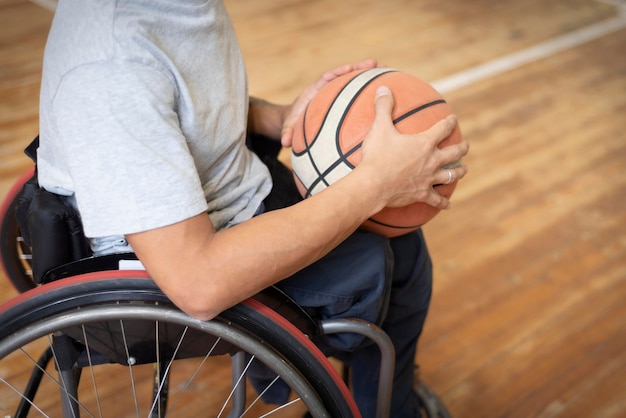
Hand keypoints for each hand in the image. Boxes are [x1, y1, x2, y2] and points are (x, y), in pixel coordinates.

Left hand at [280, 59, 377, 146]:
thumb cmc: (293, 122)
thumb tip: (285, 141)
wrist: (296, 121)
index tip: (349, 68)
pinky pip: (358, 93)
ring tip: (387, 71)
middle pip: (346, 74)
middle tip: (376, 63)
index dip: (338, 71)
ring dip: (370, 76)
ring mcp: (337, 93)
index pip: (327, 76)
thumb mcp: (289, 126)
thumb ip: (288, 132)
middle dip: (360, 67)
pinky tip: (385, 94)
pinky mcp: (344, 100)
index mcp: (315, 90)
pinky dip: (370, 91)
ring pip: (355, 82)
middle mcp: (328, 87)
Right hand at [359, 86, 468, 209]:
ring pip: (451, 175)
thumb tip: (383, 88)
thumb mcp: (379, 128)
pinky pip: (436, 200)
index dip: (449, 122)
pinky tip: (448, 205)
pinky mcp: (421, 194)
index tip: (453, 119)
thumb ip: (383, 107)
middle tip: (465, 145)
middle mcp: (432, 161)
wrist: (373, 184)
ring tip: (463, 170)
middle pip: (454, 153)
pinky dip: (443, 202)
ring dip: (459, 172)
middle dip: (462, 148)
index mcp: (424, 143)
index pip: (443, 129)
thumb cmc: (377, 156)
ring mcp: (428, 179)